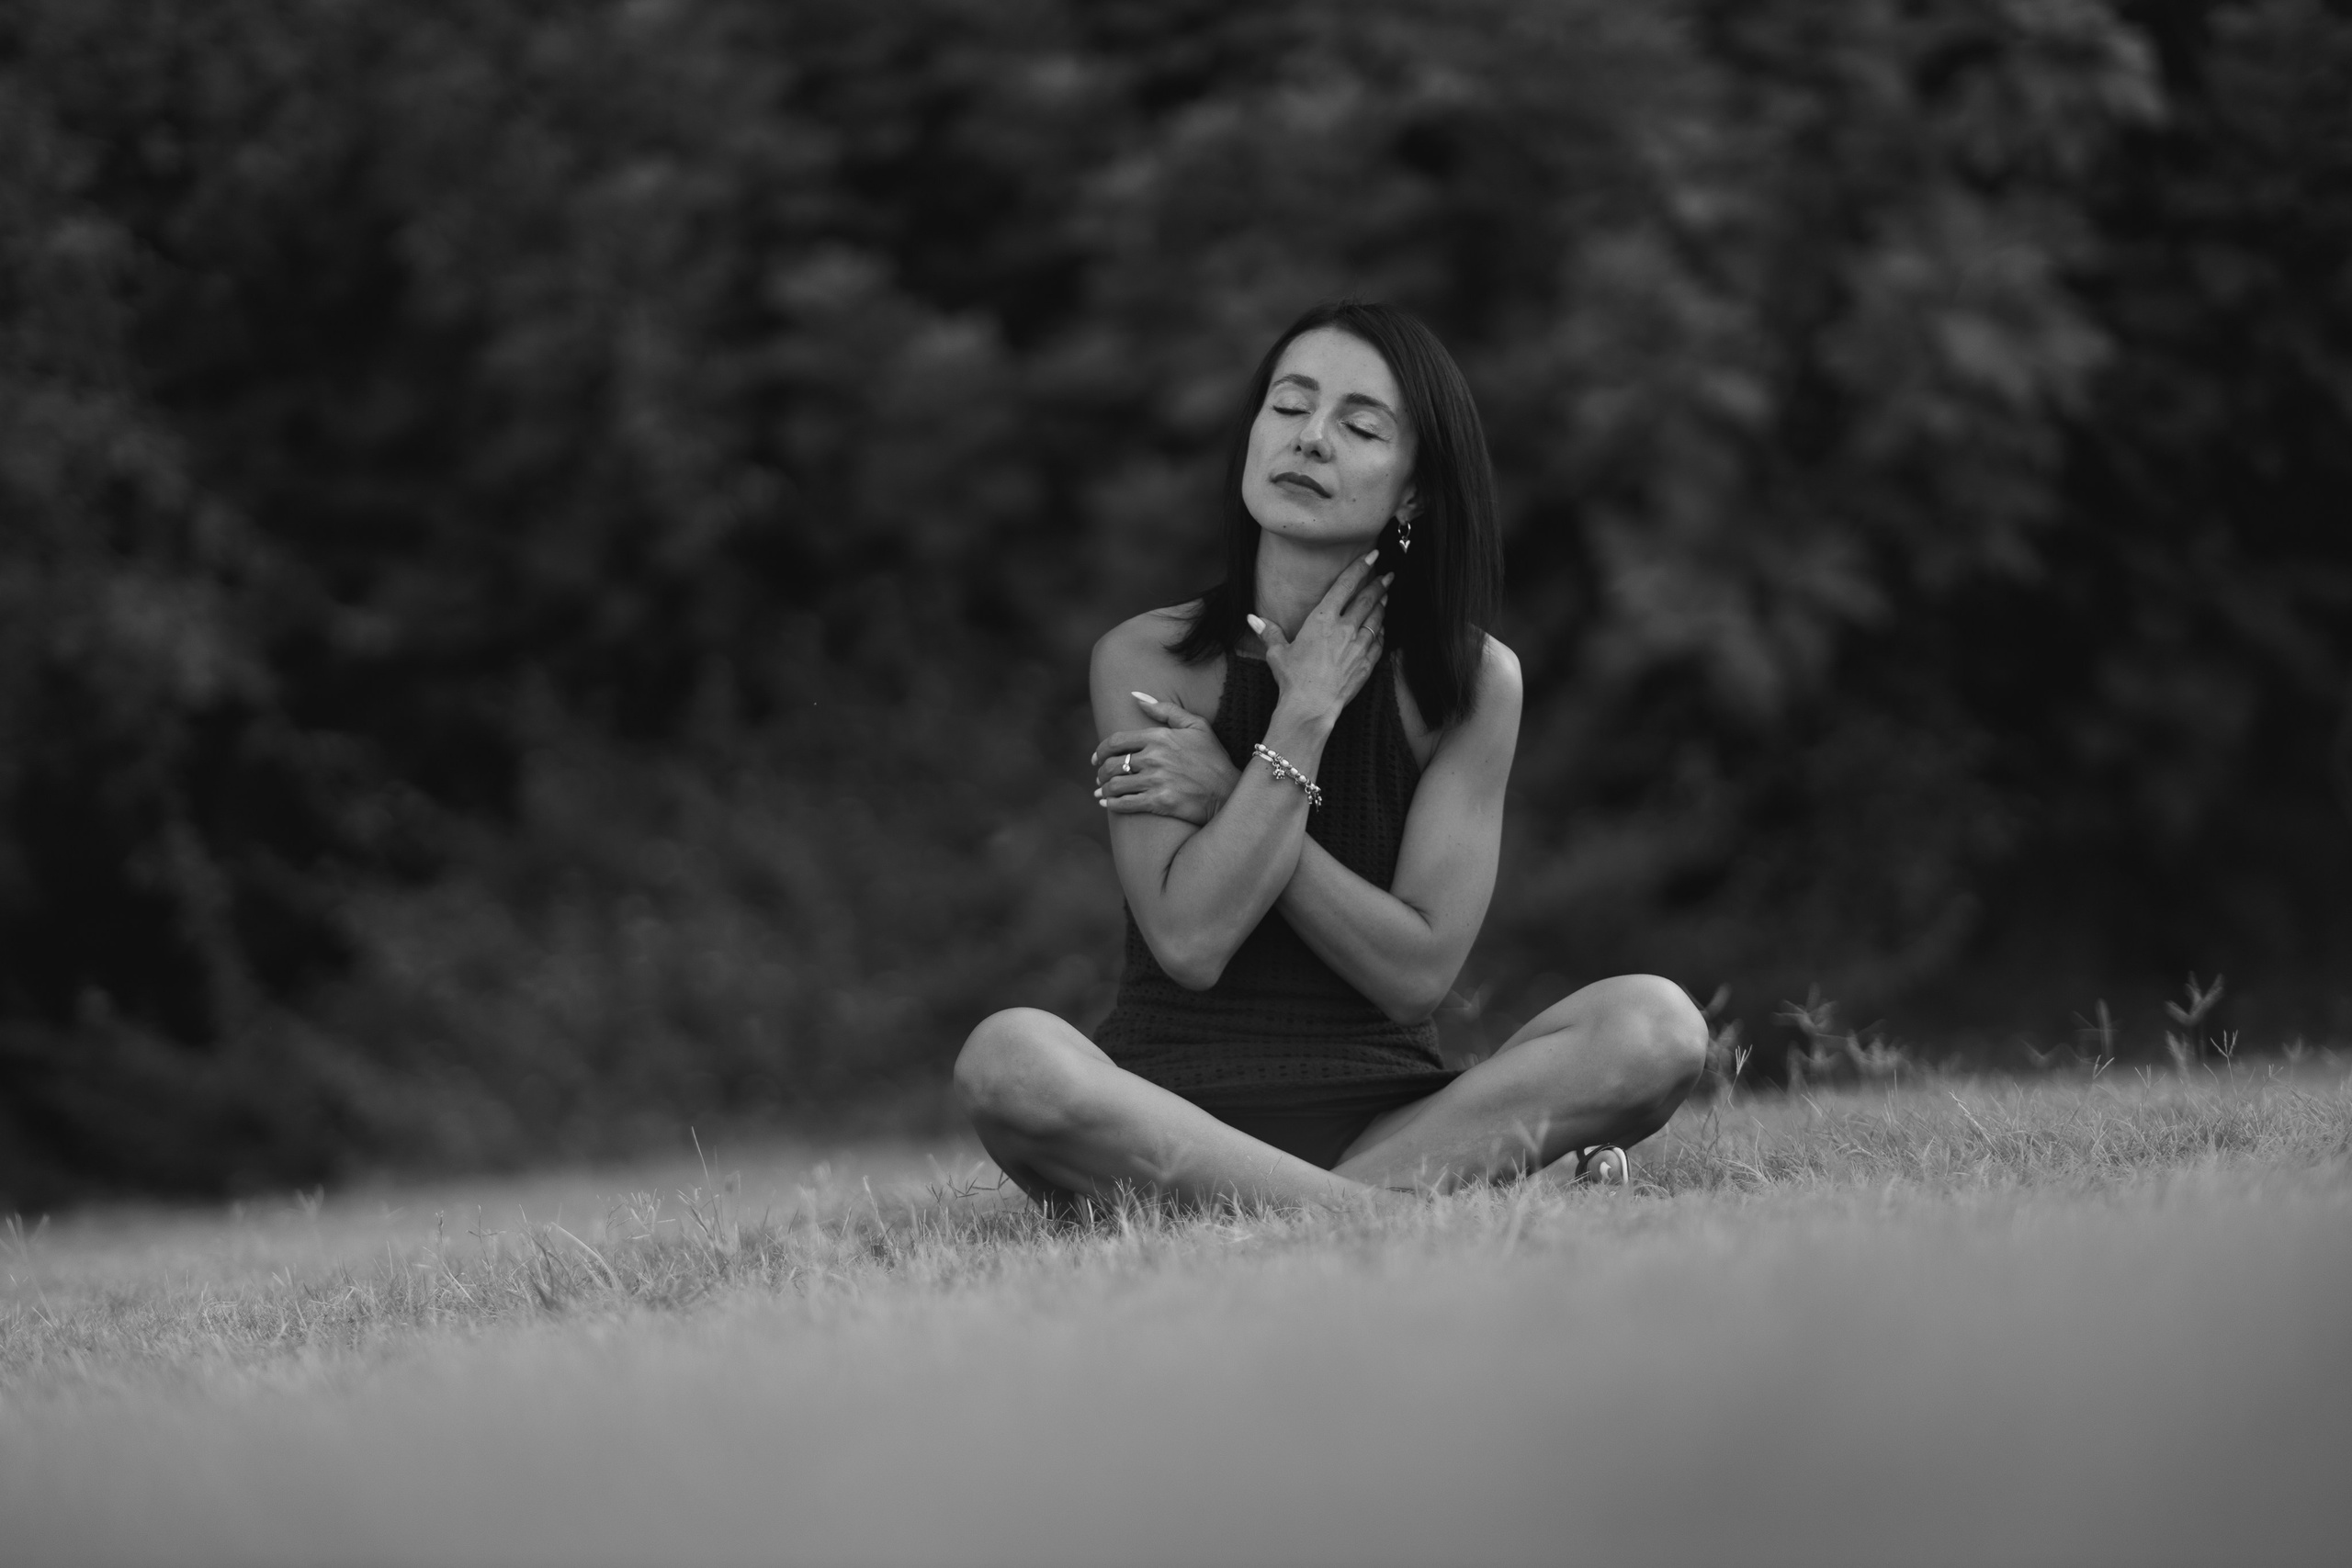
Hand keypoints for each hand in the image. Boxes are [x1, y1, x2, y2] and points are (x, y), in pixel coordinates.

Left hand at [1093, 693, 1239, 824]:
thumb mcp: (1196, 725)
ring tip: (1102, 792)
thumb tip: (1136, 696)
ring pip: (1115, 785)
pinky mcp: (1159, 802)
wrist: (1229, 791)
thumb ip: (1165, 709)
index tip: (1097, 758)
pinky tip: (1108, 804)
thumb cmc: (1213, 757)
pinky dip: (1111, 804)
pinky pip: (1125, 804)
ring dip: (1104, 790)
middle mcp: (1154, 758)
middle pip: (1112, 765)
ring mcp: (1156, 781)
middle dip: (1101, 772)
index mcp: (1159, 737)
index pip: (1116, 741)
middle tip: (1100, 777)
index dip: (1101, 750)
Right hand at [1251, 551, 1388, 726]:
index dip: (1361, 567)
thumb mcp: (1277, 652)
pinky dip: (1382, 631)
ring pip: (1377, 618)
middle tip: (1388, 574)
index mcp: (1322, 619)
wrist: (1311, 707)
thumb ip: (1269, 632)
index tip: (1373, 556)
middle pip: (1368, 599)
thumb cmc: (1292, 678)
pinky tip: (1382, 627)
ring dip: (1382, 605)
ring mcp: (1359, 646)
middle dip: (1379, 584)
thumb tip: (1252, 618)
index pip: (1346, 585)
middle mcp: (1345, 628)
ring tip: (1386, 596)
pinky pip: (1380, 642)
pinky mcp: (1367, 663)